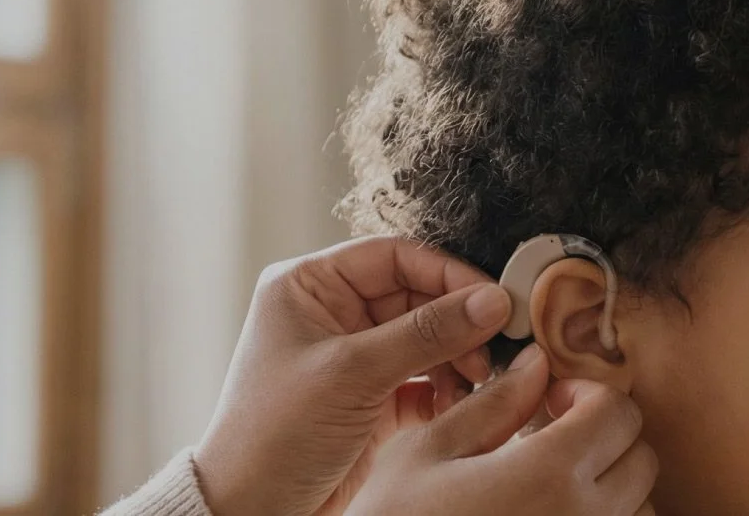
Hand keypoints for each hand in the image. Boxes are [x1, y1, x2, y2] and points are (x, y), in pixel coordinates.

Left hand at [193, 237, 512, 515]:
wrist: (251, 510)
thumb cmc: (273, 434)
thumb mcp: (352, 373)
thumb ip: (426, 334)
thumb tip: (491, 301)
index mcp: (308, 286)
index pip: (393, 257)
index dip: (447, 273)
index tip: (493, 298)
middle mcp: (330, 314)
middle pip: (416, 297)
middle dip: (458, 322)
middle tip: (496, 344)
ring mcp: (352, 358)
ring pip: (424, 340)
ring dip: (457, 358)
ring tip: (479, 379)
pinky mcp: (369, 399)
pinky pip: (421, 380)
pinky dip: (446, 390)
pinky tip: (462, 402)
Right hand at [347, 344, 659, 515]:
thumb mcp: (425, 452)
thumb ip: (491, 404)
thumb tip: (534, 363)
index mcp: (549, 474)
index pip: (617, 412)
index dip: (586, 393)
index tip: (552, 401)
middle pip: (641, 459)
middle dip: (605, 435)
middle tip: (555, 435)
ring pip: (638, 507)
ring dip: (612, 485)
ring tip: (555, 481)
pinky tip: (551, 511)